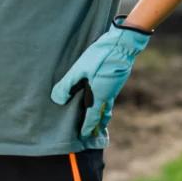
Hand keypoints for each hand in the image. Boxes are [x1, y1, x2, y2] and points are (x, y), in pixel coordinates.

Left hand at [50, 17, 151, 142]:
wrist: (123, 43)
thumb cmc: (100, 57)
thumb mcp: (79, 70)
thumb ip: (67, 85)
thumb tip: (58, 100)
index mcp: (99, 96)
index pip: (92, 118)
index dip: (87, 128)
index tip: (84, 136)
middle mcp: (108, 96)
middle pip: (103, 116)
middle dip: (98, 126)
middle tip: (93, 134)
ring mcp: (114, 88)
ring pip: (107, 107)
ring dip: (103, 116)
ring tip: (99, 122)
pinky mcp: (117, 80)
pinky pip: (110, 99)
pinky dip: (105, 105)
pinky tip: (101, 100)